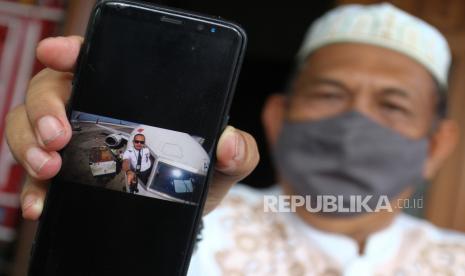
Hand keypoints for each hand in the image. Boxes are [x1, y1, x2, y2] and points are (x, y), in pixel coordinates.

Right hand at [5, 36, 258, 219]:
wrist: (181, 216)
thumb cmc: (197, 178)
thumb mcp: (221, 163)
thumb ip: (238, 149)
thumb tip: (228, 143)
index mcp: (129, 95)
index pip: (95, 60)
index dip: (72, 50)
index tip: (58, 52)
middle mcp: (94, 111)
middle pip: (49, 89)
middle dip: (45, 108)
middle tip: (60, 136)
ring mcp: (75, 142)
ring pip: (30, 125)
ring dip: (30, 144)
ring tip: (50, 167)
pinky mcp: (63, 176)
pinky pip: (33, 173)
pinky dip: (32, 187)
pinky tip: (40, 203)